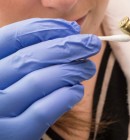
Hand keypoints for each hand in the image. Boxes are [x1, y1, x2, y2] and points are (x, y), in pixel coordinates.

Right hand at [0, 18, 100, 139]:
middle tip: (92, 44)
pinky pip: (42, 112)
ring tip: (88, 68)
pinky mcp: (11, 136)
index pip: (15, 36)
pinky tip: (77, 91)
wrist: (5, 132)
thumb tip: (70, 31)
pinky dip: (64, 97)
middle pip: (30, 58)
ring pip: (38, 82)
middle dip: (67, 47)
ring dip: (71, 71)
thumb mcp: (12, 69)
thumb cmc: (11, 93)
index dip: (47, 28)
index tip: (72, 28)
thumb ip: (33, 49)